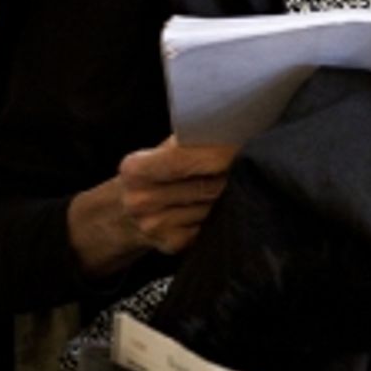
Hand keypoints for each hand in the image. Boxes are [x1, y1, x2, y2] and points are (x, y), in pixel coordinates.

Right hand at [67, 136, 236, 276]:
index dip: (221, 152)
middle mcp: (139, 200)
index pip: (185, 160)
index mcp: (135, 169)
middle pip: (207, 186)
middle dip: (230, 175)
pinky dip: (217, 216)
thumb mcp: (163, 149)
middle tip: (244, 165)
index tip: (243, 145)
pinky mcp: (171, 243)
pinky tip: (210, 208)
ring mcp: (153, 225)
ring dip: (227, 196)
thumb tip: (229, 126)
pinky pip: (209, 226)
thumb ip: (187, 140)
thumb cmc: (157, 172)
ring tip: (225, 185)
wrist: (126, 213)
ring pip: (213, 207)